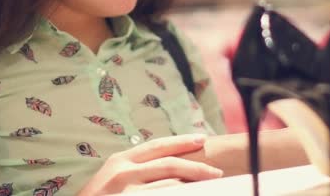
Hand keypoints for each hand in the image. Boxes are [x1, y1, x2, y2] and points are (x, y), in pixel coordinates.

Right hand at [77, 133, 223, 194]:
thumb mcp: (113, 176)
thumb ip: (136, 167)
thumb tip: (169, 167)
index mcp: (121, 160)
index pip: (157, 146)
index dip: (181, 142)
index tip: (201, 139)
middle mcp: (124, 172)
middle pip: (169, 164)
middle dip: (196, 166)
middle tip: (216, 172)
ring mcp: (127, 191)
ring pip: (170, 186)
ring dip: (190, 187)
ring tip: (207, 188)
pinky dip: (179, 195)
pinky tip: (189, 195)